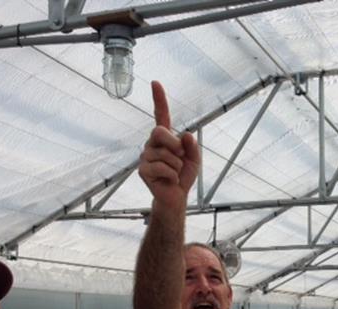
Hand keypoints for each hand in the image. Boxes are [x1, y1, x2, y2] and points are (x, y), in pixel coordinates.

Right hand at [138, 81, 200, 205]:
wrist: (176, 196)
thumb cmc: (183, 175)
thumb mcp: (194, 159)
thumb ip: (192, 146)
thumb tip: (185, 135)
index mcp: (165, 138)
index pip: (161, 115)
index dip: (159, 99)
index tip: (155, 83)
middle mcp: (152, 144)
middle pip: (159, 132)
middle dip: (174, 144)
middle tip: (181, 156)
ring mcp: (145, 156)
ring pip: (165, 154)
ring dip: (177, 166)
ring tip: (174, 173)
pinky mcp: (143, 170)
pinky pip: (162, 167)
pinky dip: (172, 175)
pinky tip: (170, 180)